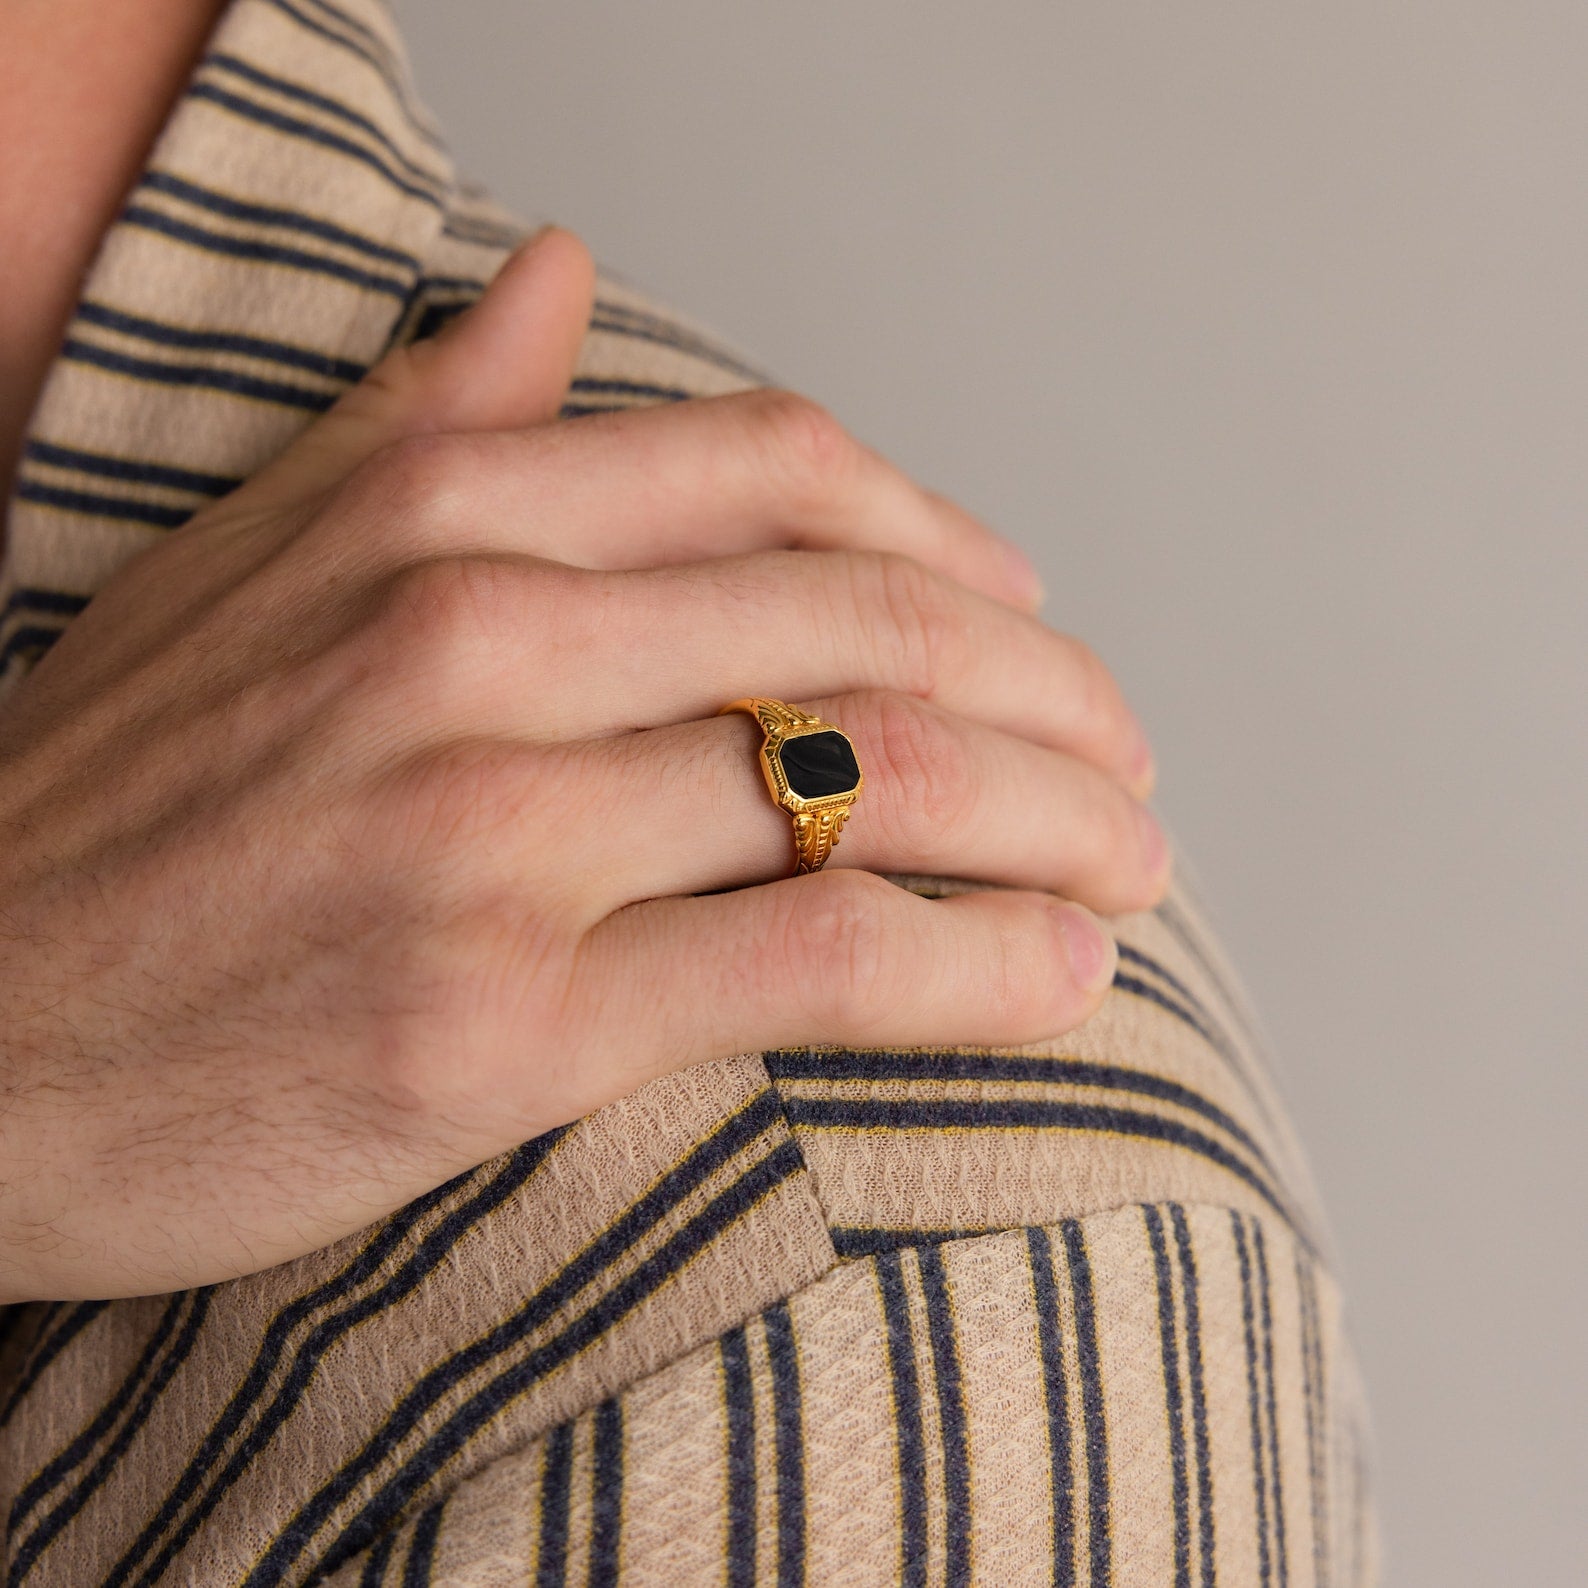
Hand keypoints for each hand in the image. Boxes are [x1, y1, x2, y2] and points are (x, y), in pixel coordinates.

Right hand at [0, 229, 1167, 1301]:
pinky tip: (1064, 974)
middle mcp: (472, 637)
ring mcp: (488, 823)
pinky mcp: (499, 1015)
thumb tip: (556, 274)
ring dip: (1054, 819)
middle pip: (866, 621)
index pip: (780, 474)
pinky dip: (976, 963)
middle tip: (1124, 757)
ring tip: (1130, 862)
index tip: (1027, 618)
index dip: (947, 543)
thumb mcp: (250, 559)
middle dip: (1048, 693)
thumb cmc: (116, 814)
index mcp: (431, 512)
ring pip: (874, 773)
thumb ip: (431, 416)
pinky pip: (811, 951)